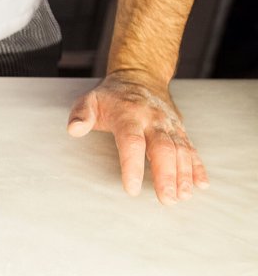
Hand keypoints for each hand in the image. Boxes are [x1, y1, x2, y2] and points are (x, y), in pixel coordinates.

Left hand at [67, 70, 208, 204]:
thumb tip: (74, 129)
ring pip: (180, 151)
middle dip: (166, 175)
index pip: (132, 142)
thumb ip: (81, 115)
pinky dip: (197, 166)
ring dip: (184, 174)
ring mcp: (169, 125)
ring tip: (183, 196)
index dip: (132, 166)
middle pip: (162, 149)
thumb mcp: (90, 100)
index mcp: (129, 115)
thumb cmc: (111, 96)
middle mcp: (153, 121)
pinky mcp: (179, 129)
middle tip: (167, 199)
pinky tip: (201, 184)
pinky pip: (191, 148)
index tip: (131, 189)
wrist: (141, 76)